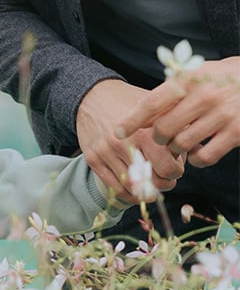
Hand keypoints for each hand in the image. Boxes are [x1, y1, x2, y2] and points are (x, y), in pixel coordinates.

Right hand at [76, 79, 184, 202]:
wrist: (91, 95)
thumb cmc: (128, 101)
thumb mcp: (155, 107)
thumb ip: (177, 125)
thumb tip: (198, 148)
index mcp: (142, 132)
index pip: (168, 169)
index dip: (176, 170)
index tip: (174, 163)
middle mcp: (122, 145)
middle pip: (153, 183)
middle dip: (164, 182)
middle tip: (164, 173)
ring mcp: (106, 153)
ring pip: (134, 190)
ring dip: (147, 190)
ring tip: (150, 179)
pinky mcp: (93, 159)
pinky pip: (115, 189)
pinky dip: (129, 194)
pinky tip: (136, 186)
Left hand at [117, 57, 239, 167]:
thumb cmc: (218, 77)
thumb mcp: (193, 73)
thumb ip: (170, 89)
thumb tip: (143, 111)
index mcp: (187, 80)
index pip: (151, 103)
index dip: (132, 120)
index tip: (117, 131)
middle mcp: (203, 97)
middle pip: (163, 129)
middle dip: (156, 137)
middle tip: (159, 137)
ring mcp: (221, 116)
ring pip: (182, 144)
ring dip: (175, 148)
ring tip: (178, 143)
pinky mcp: (236, 134)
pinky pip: (206, 156)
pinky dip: (196, 159)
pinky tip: (196, 152)